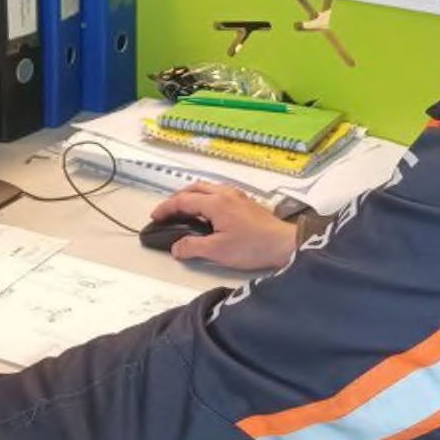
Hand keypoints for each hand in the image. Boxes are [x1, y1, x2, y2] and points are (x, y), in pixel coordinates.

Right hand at [149, 183, 297, 271]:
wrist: (284, 244)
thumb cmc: (252, 246)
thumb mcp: (217, 251)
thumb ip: (193, 247)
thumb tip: (176, 248)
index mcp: (215, 202)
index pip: (183, 200)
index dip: (166, 208)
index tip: (155, 216)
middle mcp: (225, 193)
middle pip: (194, 188)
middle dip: (177, 198)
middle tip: (167, 212)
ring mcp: (238, 196)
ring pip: (208, 188)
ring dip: (192, 196)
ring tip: (184, 210)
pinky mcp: (246, 202)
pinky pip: (219, 193)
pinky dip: (205, 198)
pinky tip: (208, 212)